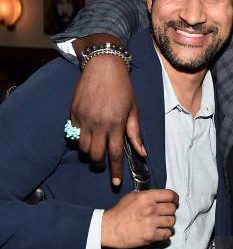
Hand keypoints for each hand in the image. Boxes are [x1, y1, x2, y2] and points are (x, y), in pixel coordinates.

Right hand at [70, 35, 145, 185]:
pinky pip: (74, 133)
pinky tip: (86, 135)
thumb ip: (135, 133)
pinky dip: (79, 138)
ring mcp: (84, 118)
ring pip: (82, 146)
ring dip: (88, 152)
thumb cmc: (123, 88)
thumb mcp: (134, 110)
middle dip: (99, 163)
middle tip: (103, 163)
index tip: (115, 182)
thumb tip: (142, 153)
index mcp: (116, 124)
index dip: (115, 170)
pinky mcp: (74, 112)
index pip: (115, 154)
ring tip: (95, 150)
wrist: (104, 66)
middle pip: (95, 154)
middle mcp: (99, 123)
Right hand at [101, 189, 177, 248]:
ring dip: (169, 222)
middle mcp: (151, 208)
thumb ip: (146, 195)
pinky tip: (161, 232)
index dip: (174, 198)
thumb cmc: (119, 212)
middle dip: (170, 211)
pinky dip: (166, 233)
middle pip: (172, 209)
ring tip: (163, 223)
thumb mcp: (131, 196)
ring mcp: (151, 222)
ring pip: (172, 221)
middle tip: (166, 213)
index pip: (170, 195)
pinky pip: (167, 234)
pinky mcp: (151, 235)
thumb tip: (159, 196)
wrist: (109, 228)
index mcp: (146, 197)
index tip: (174, 201)